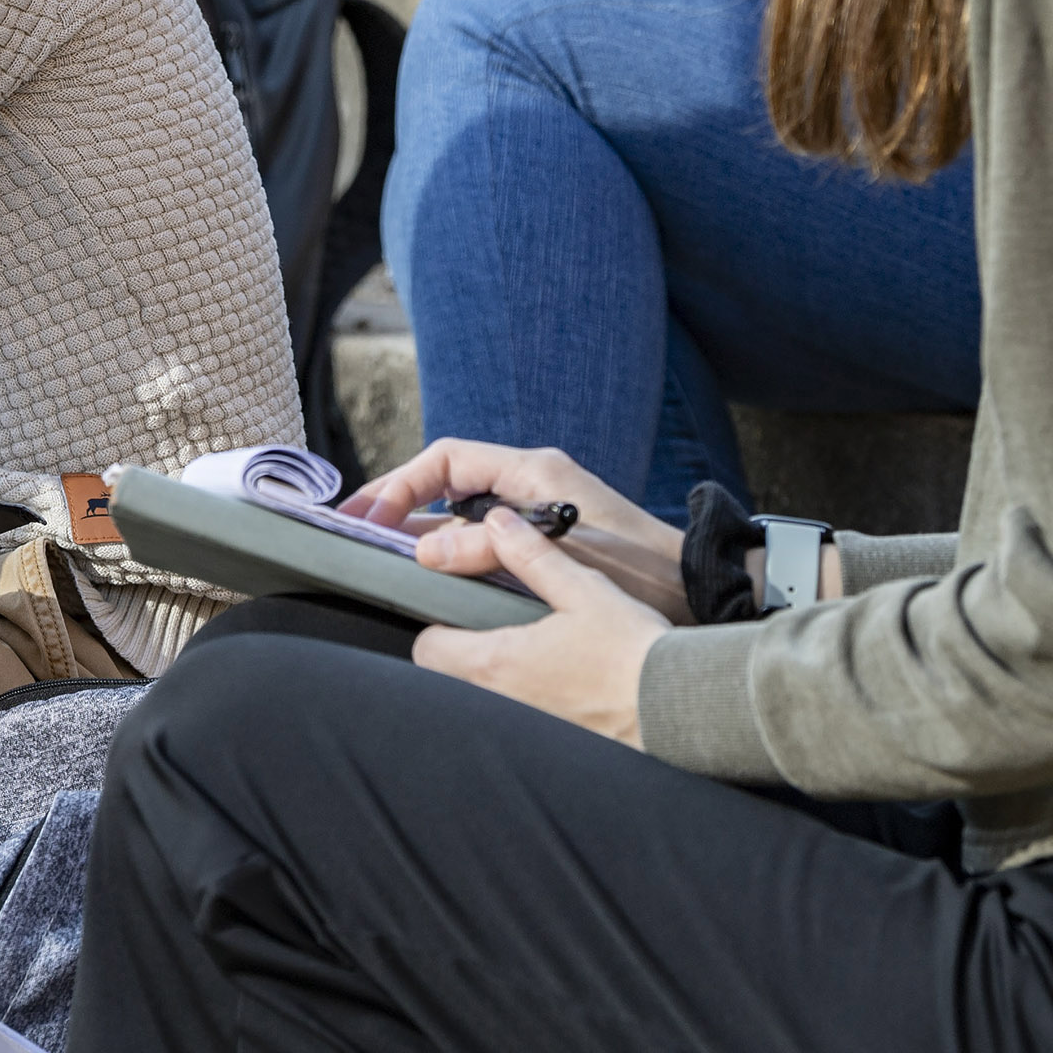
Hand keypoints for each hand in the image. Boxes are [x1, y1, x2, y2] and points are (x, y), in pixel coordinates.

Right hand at [346, 439, 686, 620]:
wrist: (697, 591)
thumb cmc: (639, 570)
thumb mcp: (555, 555)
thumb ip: (489, 548)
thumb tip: (422, 551)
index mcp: (533, 470)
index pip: (446, 461)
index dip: (399, 485)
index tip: (365, 516)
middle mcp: (532, 483)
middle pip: (447, 485)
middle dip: (400, 508)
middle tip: (355, 536)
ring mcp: (539, 511)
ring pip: (463, 514)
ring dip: (422, 534)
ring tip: (381, 560)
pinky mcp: (548, 542)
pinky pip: (484, 538)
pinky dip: (453, 552)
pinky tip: (433, 578)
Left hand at [412, 510, 672, 745]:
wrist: (681, 709)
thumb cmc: (633, 652)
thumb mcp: (583, 588)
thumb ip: (532, 555)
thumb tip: (499, 522)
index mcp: (497, 662)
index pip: (428, 649)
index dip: (437, 626)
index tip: (459, 609)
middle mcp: (502, 703)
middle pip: (450, 678)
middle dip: (461, 651)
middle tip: (493, 625)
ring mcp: (526, 727)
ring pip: (483, 700)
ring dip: (495, 677)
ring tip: (531, 650)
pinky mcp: (553, 743)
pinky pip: (519, 720)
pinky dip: (525, 701)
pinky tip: (560, 681)